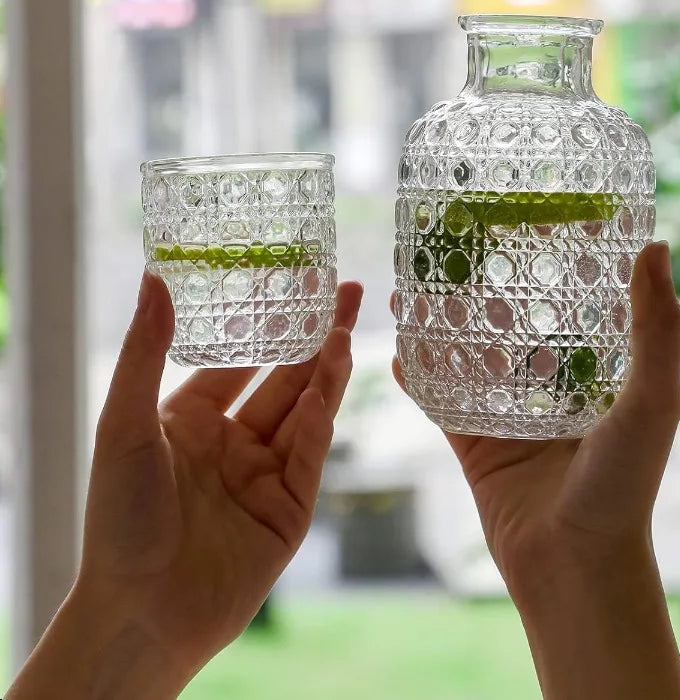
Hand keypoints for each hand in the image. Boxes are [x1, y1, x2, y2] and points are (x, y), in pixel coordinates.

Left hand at [8, 273, 362, 699]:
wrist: (141, 614)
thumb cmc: (118, 519)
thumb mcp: (123, 425)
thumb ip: (144, 352)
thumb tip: (154, 278)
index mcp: (193, 419)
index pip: (243, 358)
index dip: (272, 320)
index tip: (300, 282)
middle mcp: (233, 442)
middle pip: (285, 377)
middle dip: (317, 335)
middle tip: (348, 291)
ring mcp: (265, 475)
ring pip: (306, 412)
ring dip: (327, 372)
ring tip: (346, 330)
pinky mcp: (289, 510)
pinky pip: (308, 458)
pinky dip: (318, 425)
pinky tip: (325, 391)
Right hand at [392, 242, 679, 698]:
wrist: (576, 567)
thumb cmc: (624, 484)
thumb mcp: (653, 398)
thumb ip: (656, 326)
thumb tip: (657, 245)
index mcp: (597, 378)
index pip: (574, 308)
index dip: (553, 268)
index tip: (530, 225)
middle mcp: (551, 394)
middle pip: (512, 330)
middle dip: (485, 293)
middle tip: (455, 252)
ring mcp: (510, 419)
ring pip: (470, 361)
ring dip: (443, 328)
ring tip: (413, 289)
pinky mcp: (476, 447)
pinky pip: (442, 404)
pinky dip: (419, 378)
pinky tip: (395, 349)